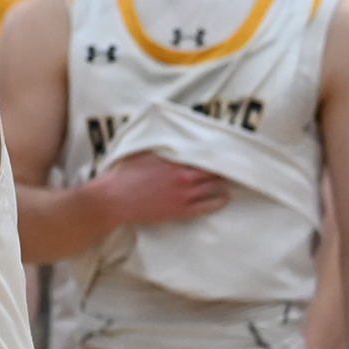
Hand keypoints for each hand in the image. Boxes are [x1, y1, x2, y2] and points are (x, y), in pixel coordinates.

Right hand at [91, 154, 230, 226]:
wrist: (114, 200)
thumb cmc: (124, 174)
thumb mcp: (141, 152)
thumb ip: (159, 146)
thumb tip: (169, 137)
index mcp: (174, 160)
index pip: (204, 154)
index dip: (215, 152)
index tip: (224, 149)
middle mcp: (183, 176)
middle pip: (213, 170)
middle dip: (223, 167)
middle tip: (233, 165)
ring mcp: (184, 195)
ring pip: (213, 187)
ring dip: (223, 183)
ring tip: (231, 180)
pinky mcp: (181, 210)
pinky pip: (207, 206)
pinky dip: (218, 202)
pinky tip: (225, 198)